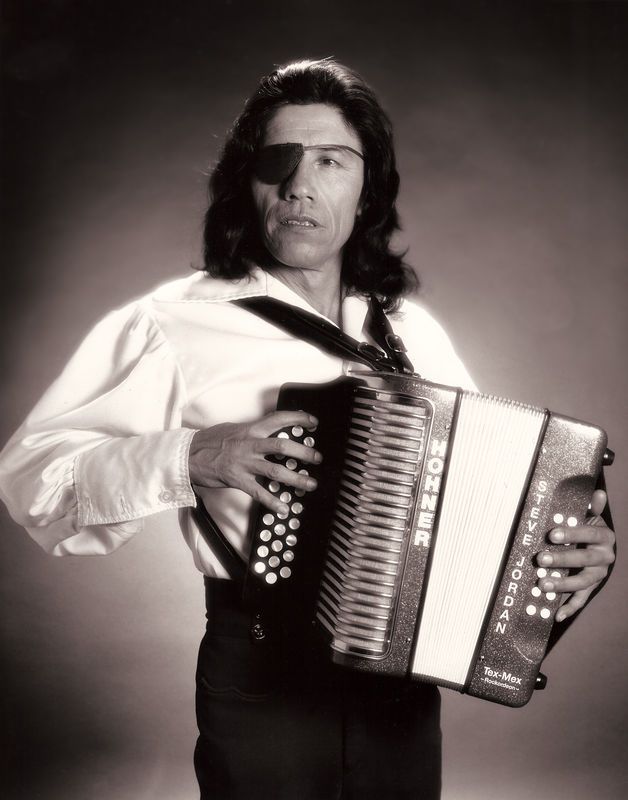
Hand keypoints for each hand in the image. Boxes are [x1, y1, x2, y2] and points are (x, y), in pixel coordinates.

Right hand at [189, 410, 320, 514]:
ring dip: (296, 478)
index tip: (313, 422)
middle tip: (317, 457)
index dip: (298, 419)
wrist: (187, 455)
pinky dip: (273, 501)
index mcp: (250, 430)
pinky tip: (284, 508)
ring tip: (311, 484)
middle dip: (304, 452)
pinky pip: (259, 492)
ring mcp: (244, 463)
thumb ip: (252, 430)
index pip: (278, 419)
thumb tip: (269, 428)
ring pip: (276, 470)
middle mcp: (250, 445)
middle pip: (283, 446)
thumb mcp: (233, 429)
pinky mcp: (238, 480)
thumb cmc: (209, 442)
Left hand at [536, 489, 614, 621]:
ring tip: (542, 584)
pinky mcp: (591, 588)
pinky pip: (581, 600)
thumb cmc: (589, 529)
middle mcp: (605, 558)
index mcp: (604, 537)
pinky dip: (570, 608)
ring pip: (582, 582)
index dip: (572, 534)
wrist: (601, 548)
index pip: (589, 534)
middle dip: (561, 560)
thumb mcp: (591, 517)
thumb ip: (592, 507)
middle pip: (583, 560)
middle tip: (540, 558)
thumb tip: (597, 492)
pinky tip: (557, 615)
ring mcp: (598, 575)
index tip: (552, 534)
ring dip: (562, 584)